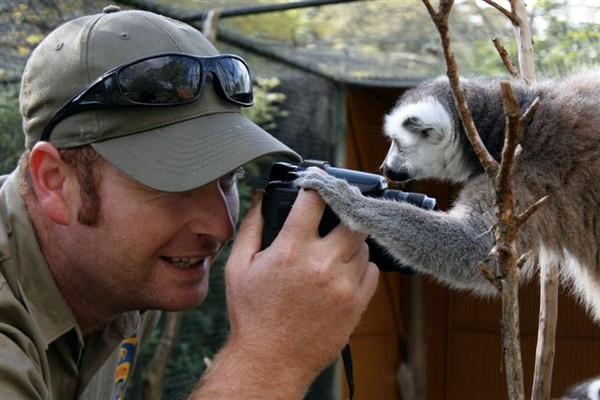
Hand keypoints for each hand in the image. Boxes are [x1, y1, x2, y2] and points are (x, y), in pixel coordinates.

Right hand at [193, 182, 377, 397]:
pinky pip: (372, 271)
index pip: (314, 200)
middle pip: (351, 219)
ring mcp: (343, 285)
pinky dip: (362, 265)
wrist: (270, 361)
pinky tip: (343, 271)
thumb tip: (262, 198)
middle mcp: (321, 264)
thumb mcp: (238, 267)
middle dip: (343, 214)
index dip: (317, 185)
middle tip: (333, 219)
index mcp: (290, 250)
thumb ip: (252, 227)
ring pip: (363, 245)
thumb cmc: (251, 315)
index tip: (318, 183)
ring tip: (334, 250)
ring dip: (351, 241)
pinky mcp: (356, 305)